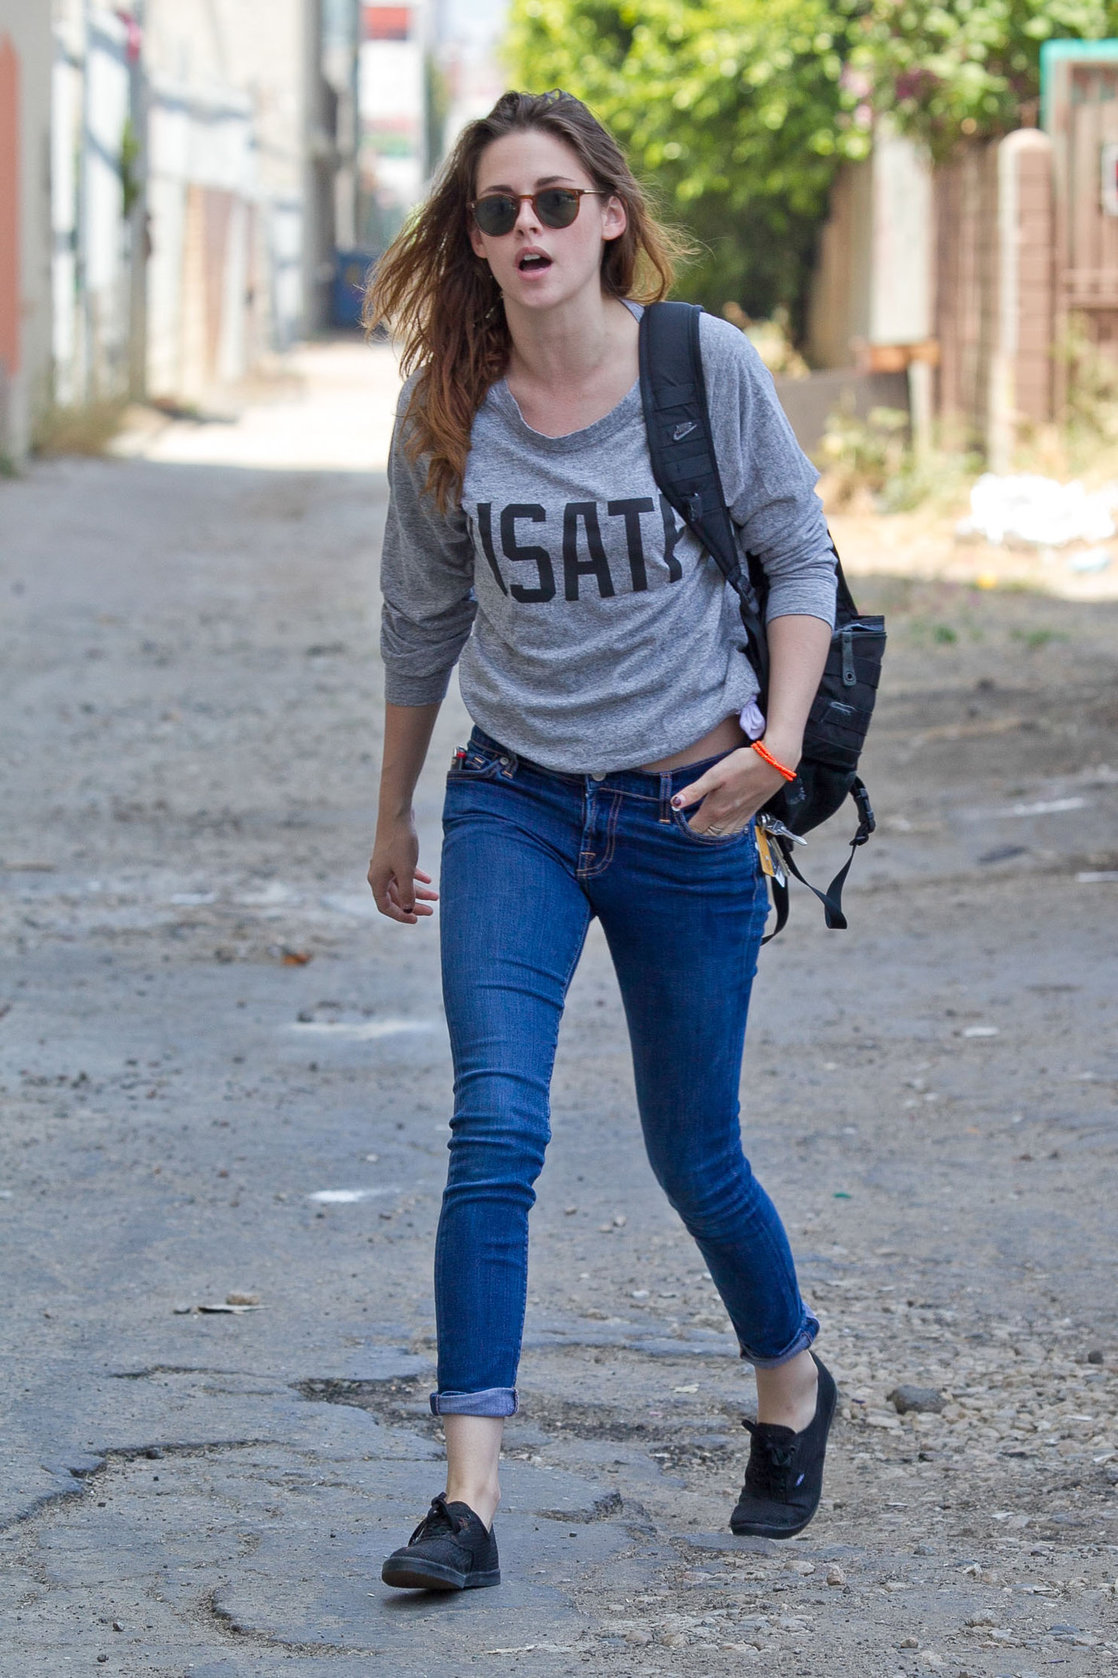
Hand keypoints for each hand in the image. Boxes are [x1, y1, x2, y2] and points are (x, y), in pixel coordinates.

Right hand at [367, 814, 438, 923]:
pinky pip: (404, 872)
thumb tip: (409, 908)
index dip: (401, 916)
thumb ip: (407, 892)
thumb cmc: (400, 842)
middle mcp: (379, 874)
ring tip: (436, 896)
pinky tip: (429, 880)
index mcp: (377, 881)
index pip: (386, 906)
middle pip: (396, 897)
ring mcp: (386, 865)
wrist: (397, 814)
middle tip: (431, 911)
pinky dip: (416, 877)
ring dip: (418, 892)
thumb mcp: (406, 871)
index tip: (416, 920)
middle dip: (413, 905)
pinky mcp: (394, 855)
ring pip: (402, 885)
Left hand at [671, 745, 789, 836]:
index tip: (675, 827)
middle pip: (707, 836)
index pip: (694, 829)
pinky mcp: (750, 813)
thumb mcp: (714, 774)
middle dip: (695, 836)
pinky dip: (725, 834)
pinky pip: (734, 831)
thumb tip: (675, 804)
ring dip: (710, 837)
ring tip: (700, 834)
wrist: (775, 763)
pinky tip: (721, 830)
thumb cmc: (744, 765)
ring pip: (721, 836)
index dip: (683, 830)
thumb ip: (695, 791)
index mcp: (715, 810)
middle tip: (684, 833)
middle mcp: (727, 818)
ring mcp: (740, 817)